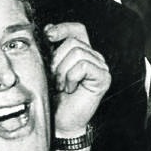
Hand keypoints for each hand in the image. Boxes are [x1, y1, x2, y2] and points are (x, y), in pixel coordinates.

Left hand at [47, 21, 110, 142]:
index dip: (63, 28)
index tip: (47, 36)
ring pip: (77, 53)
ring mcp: (100, 67)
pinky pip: (83, 66)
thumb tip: (48, 28)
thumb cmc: (54, 97)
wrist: (61, 122)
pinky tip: (70, 89)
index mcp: (81, 52)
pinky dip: (71, 78)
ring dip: (63, 71)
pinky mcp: (103, 78)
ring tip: (62, 86)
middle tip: (54, 78)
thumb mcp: (48, 69)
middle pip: (73, 42)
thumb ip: (50, 49)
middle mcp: (93, 57)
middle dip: (56, 60)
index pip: (77, 29)